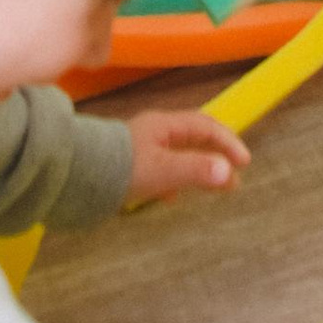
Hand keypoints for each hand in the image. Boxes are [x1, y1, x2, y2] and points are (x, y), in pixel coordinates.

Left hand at [124, 110, 250, 201]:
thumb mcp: (163, 171)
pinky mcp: (129, 165)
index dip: (227, 142)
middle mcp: (154, 132)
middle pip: (193, 138)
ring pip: (177, 154)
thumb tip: (229, 173)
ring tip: (213, 186)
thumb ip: (195, 170)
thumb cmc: (123, 169)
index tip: (244, 163)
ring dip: (198, 168)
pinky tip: (171, 197)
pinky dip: (175, 179)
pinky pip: (161, 168)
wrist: (78, 176)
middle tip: (234, 177)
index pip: (204, 126)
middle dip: (216, 155)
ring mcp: (141, 148)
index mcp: (164, 125)